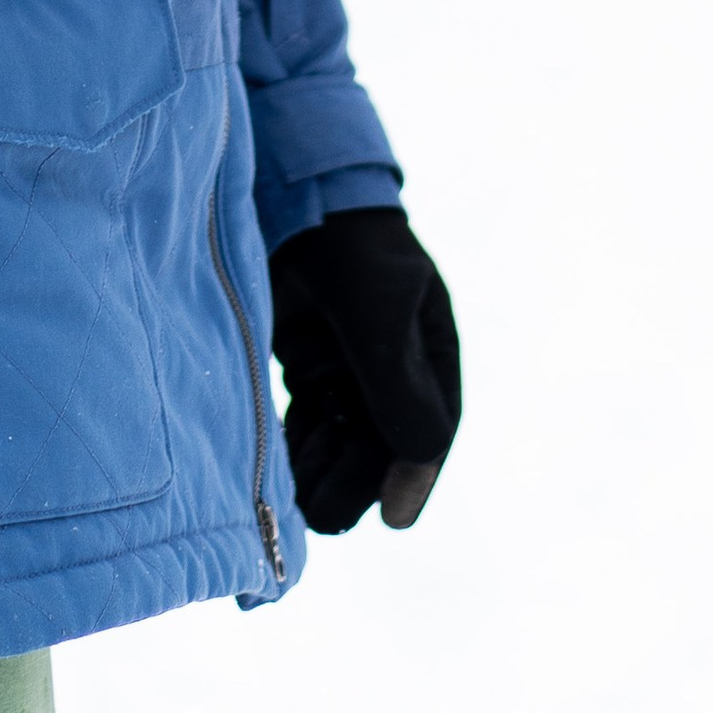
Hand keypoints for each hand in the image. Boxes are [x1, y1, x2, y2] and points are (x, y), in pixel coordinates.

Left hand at [268, 205, 461, 533]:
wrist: (286, 193)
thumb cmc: (347, 244)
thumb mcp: (377, 307)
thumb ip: (397, 378)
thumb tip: (422, 455)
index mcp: (429, 349)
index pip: (431, 427)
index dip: (414, 475)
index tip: (394, 519)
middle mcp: (392, 366)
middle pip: (380, 445)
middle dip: (355, 483)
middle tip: (323, 517)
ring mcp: (347, 366)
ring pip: (342, 442)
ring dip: (323, 474)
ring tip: (295, 504)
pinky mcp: (305, 363)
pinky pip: (309, 423)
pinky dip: (298, 451)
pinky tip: (281, 476)